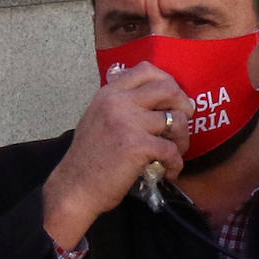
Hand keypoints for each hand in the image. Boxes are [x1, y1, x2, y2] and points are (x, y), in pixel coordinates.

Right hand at [41, 62, 195, 249]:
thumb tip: (158, 103)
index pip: (147, 69)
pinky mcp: (137, 146)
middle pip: (168, 89)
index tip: (173, 102)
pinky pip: (172, 150)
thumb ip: (122, 106)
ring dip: (182, 140)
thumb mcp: (99, 119)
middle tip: (181, 127)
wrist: (75, 188)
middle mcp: (118, 102)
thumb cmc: (90, 159)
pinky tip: (168, 172)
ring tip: (173, 154)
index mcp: (109, 93)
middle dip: (184, 107)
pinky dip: (175, 164)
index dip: (169, 83)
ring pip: (176, 120)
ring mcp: (128, 122)